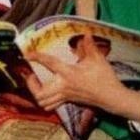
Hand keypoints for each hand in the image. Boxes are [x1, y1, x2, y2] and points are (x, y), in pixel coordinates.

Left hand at [25, 34, 139, 122]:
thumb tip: (86, 33)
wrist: (111, 97)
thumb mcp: (97, 59)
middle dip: (31, 84)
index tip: (28, 54)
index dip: (37, 57)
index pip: (49, 63)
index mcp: (69, 74)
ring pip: (44, 103)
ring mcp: (66, 96)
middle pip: (40, 93)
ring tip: (37, 83)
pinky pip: (51, 106)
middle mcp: (64, 87)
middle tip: (32, 74)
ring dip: (37, 93)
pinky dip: (46, 100)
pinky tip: (48, 90)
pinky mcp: (69, 102)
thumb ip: (89, 45)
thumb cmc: (105, 78)